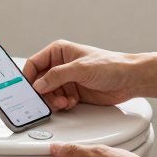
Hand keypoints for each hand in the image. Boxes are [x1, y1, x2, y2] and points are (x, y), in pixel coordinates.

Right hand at [21, 39, 141, 109]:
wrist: (130, 80)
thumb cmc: (111, 65)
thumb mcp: (81, 68)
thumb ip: (57, 76)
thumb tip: (39, 84)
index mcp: (59, 52)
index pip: (34, 64)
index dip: (28, 77)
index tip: (26, 90)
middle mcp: (61, 65)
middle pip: (40, 82)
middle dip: (43, 92)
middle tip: (48, 100)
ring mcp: (67, 80)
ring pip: (49, 93)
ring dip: (54, 100)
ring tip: (64, 102)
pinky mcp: (74, 92)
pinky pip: (59, 101)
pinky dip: (63, 104)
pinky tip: (71, 103)